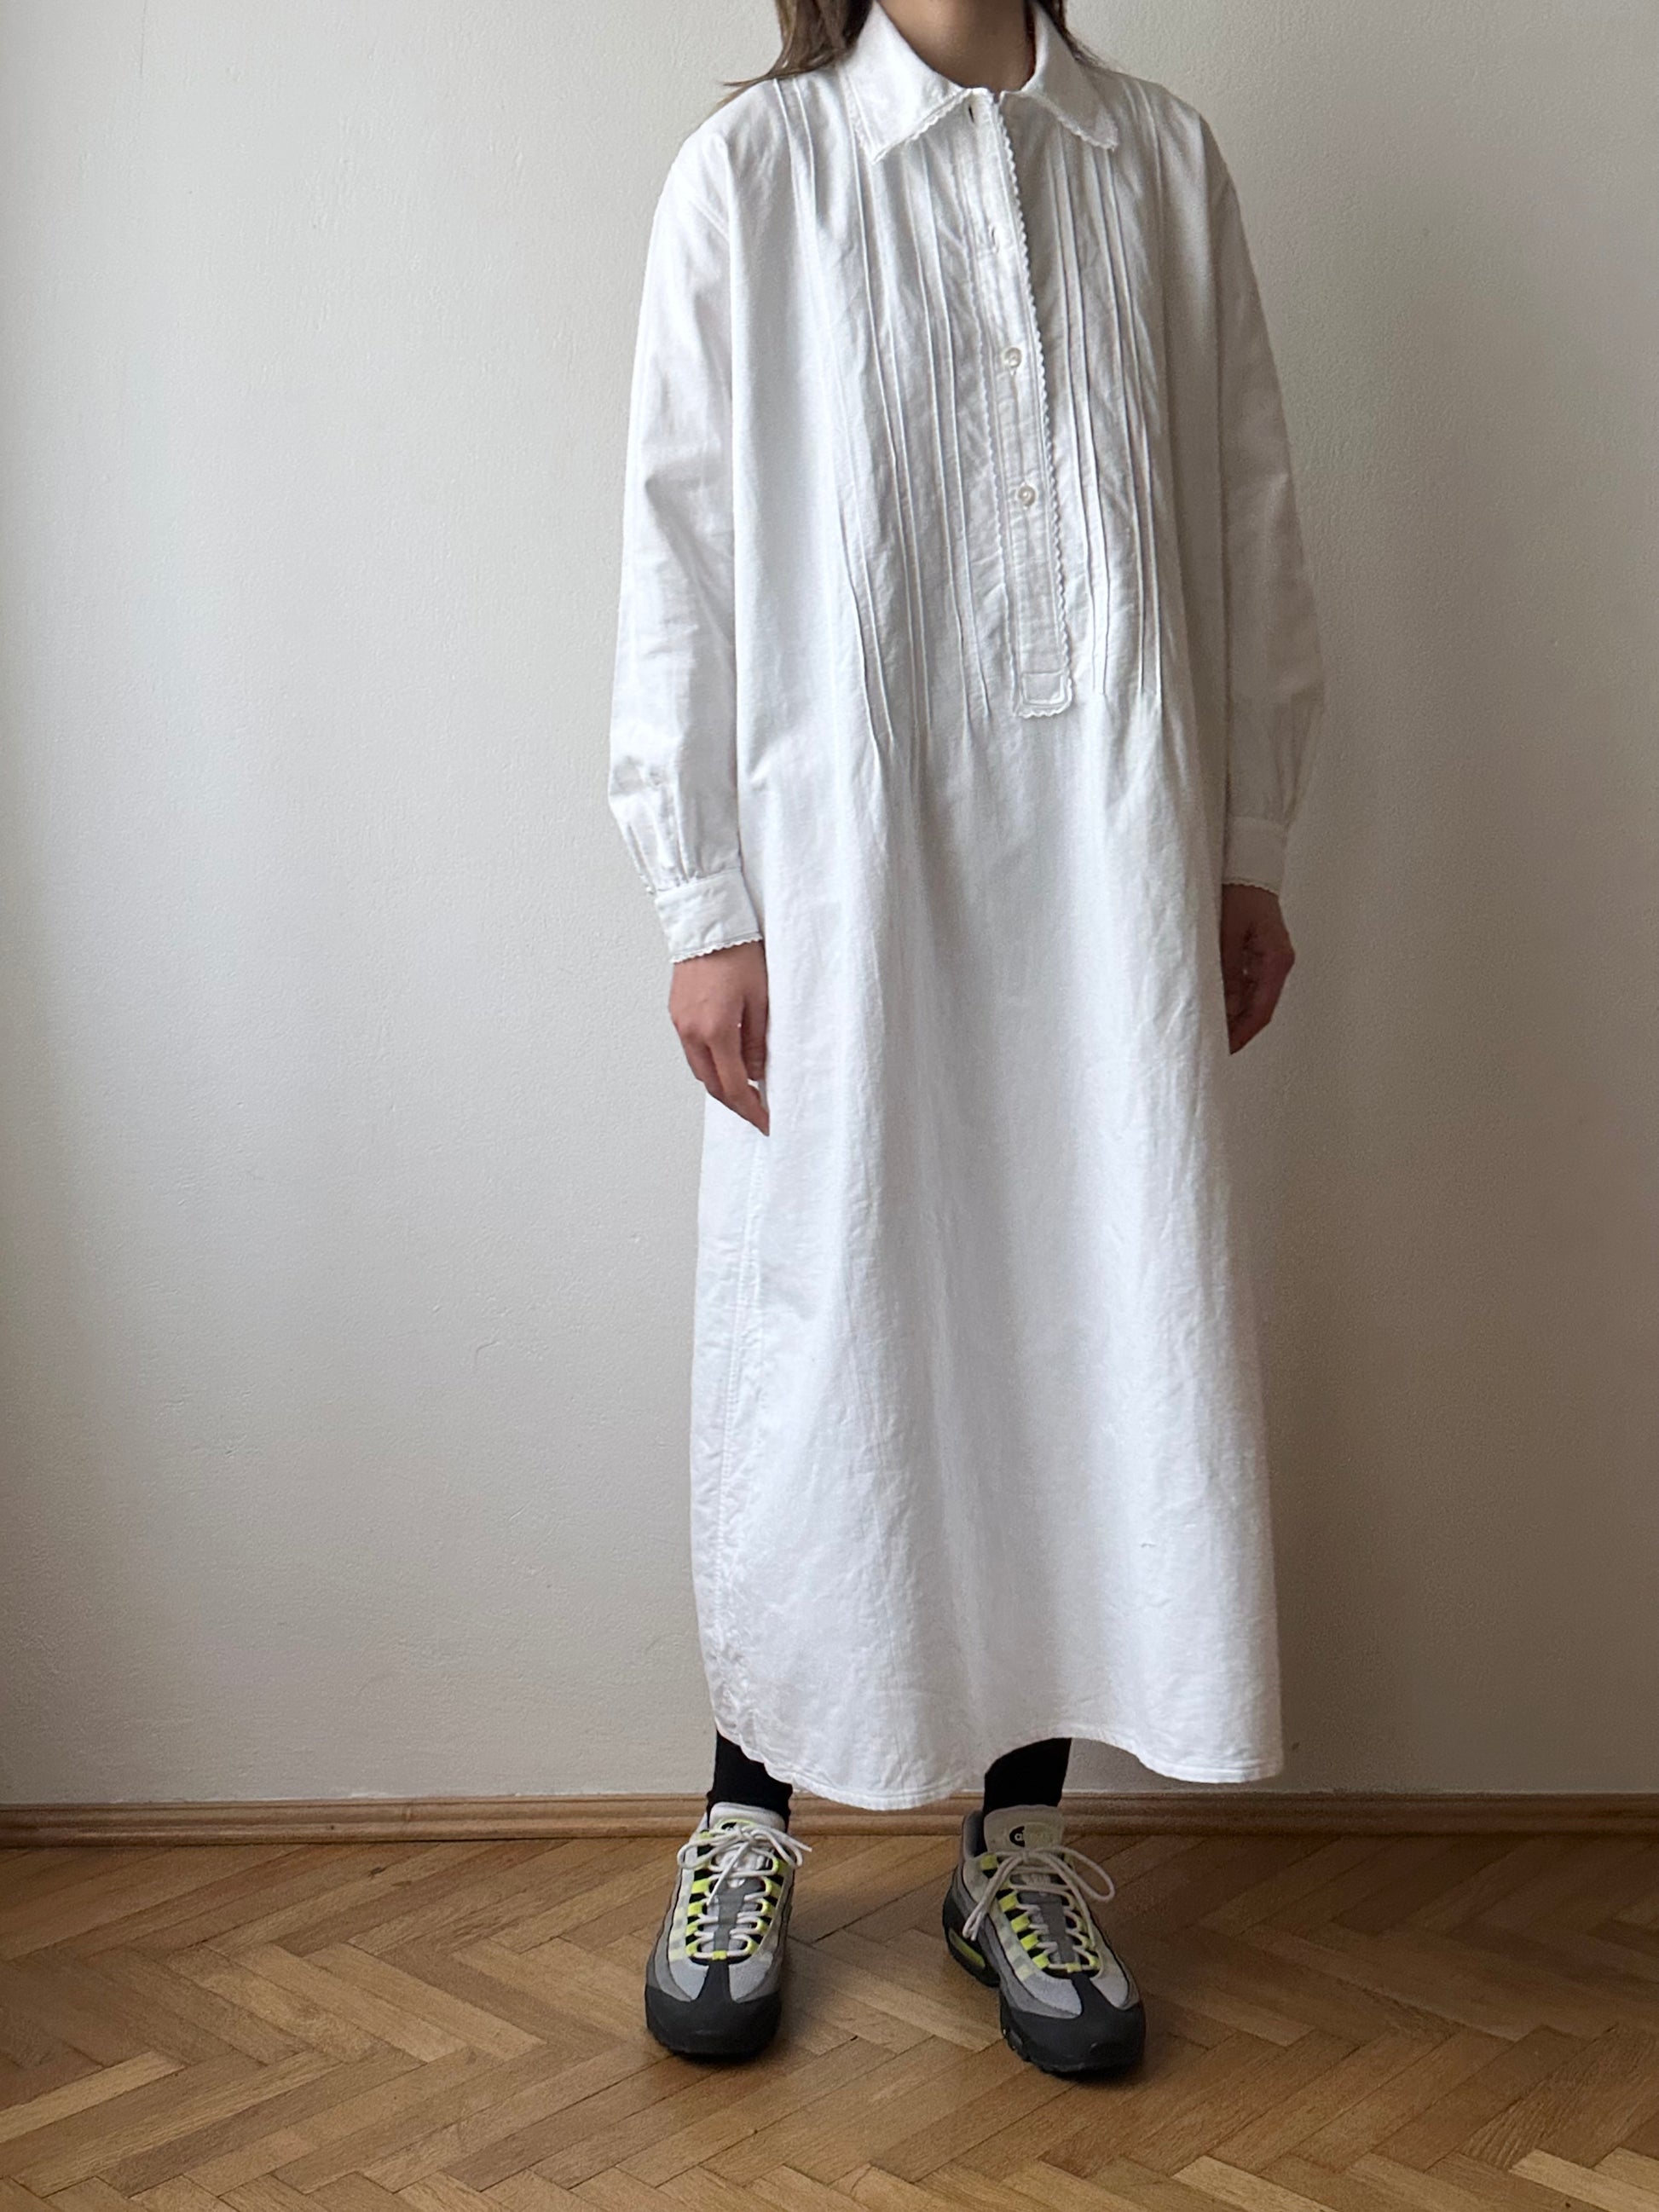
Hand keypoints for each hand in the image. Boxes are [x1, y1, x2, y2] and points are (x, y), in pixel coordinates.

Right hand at [669, 939, 769, 1132]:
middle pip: (712, 1085)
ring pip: (700, 1070)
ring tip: (745, 1086)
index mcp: (716, 1030)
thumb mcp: (762, 999)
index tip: (765, 1121)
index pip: (733, 1086)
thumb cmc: (740, 953)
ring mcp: (681, 1023)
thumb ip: (758, 1042)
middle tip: (757, 1109)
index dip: (751, 1109)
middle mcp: (692, 1031)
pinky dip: (709, 1063)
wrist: (709, 924)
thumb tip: (755, 1073)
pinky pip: (692, 1050)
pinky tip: (726, 1059)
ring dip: (721, 1083)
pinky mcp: (677, 1014)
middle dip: (735, 1102)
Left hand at [1220, 883, 1295, 1052]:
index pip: (1261, 1011)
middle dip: (1237, 1030)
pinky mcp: (1261, 953)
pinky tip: (1215, 1005)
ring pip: (1253, 998)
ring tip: (1210, 1030)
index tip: (1223, 1050)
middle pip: (1259, 1009)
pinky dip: (1234, 998)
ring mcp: (1271, 959)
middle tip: (1211, 1047)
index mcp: (1276, 961)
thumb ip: (1227, 972)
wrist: (1248, 866)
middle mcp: (1278, 964)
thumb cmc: (1240, 893)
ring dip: (1234, 1015)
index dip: (1242, 1034)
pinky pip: (1249, 984)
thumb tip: (1224, 1008)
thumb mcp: (1227, 935)